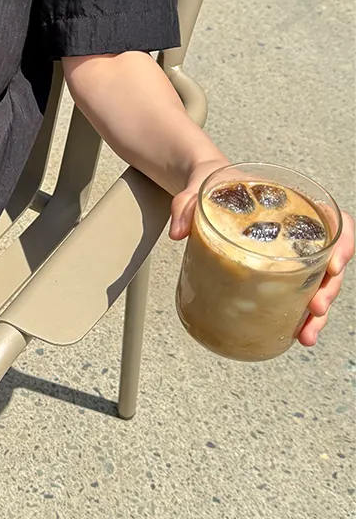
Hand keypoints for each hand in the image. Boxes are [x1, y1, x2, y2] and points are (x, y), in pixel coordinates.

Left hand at [168, 161, 353, 350]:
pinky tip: (295, 335)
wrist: (208, 190)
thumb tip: (178, 232)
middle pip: (332, 259)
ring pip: (320, 284)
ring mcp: (291, 255)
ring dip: (318, 313)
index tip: (333, 264)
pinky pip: (299, 295)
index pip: (333, 219)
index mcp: (292, 202)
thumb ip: (188, 204)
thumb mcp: (201, 185)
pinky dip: (301, 317)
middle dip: (330, 289)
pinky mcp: (277, 273)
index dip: (343, 242)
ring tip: (306, 335)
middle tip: (316, 308)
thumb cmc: (216, 183)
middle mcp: (299, 231)